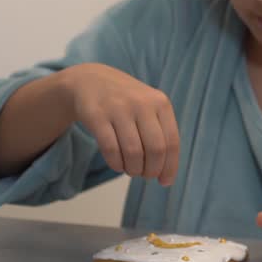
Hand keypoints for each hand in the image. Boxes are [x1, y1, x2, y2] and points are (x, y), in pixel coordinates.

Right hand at [61, 63, 179, 185]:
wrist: (90, 80)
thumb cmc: (126, 102)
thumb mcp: (149, 108)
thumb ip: (160, 135)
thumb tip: (167, 176)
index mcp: (161, 103)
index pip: (172, 142)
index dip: (170, 166)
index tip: (165, 182)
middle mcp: (142, 104)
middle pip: (155, 149)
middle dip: (151, 170)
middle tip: (145, 176)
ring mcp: (118, 108)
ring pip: (133, 151)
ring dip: (133, 169)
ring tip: (131, 170)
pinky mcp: (96, 115)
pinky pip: (110, 148)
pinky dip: (116, 164)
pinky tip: (118, 165)